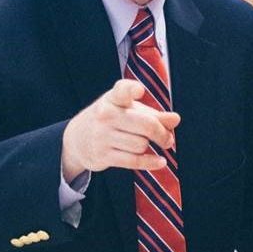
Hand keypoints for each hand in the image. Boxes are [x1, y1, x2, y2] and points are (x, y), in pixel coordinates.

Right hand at [60, 79, 180, 180]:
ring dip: (148, 147)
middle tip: (168, 139)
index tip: (139, 90)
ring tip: (145, 144)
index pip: (122, 90)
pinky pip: (134, 161)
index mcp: (113, 99)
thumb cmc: (112, 120)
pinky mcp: (103, 155)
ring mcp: (102, 136)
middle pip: (146, 125)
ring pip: (141, 145)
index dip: (131, 89)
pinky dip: (150, 162)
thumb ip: (154, 114)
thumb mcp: (128, 110)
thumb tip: (175, 119)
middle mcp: (106, 115)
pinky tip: (160, 162)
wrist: (77, 139)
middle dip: (162, 134)